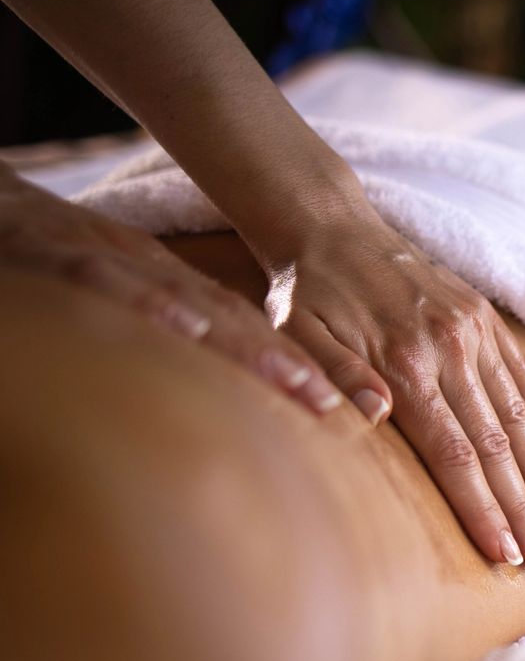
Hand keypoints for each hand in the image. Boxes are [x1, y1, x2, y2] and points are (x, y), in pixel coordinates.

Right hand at [0, 164, 341, 413]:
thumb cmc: (50, 260)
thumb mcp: (112, 300)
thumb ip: (156, 338)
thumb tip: (202, 378)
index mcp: (166, 285)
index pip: (240, 327)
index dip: (290, 364)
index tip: (337, 407)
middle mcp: (151, 272)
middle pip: (232, 319)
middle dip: (289, 365)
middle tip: (338, 407)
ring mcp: (108, 260)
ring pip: (188, 302)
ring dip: (247, 343)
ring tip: (298, 380)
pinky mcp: (57, 252)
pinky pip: (106, 278)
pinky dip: (149, 301)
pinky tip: (187, 324)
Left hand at [260, 207, 524, 566]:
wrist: (330, 225)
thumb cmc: (306, 292)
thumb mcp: (298, 334)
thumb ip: (336, 377)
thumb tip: (374, 417)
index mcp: (403, 365)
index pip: (452, 454)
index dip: (481, 508)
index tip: (504, 554)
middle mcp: (449, 349)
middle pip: (494, 444)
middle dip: (520, 506)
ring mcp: (472, 330)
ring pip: (516, 413)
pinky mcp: (482, 315)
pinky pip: (521, 371)